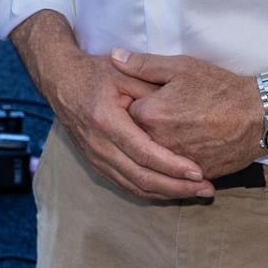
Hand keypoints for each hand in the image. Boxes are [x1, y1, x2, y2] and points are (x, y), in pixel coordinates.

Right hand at [46, 48, 214, 200]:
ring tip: (195, 193)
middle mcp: (98, 144)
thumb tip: (184, 112)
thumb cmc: (97, 74)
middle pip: (141, 177)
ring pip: (133, 186)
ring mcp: (94, 156)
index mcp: (106, 121)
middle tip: (206, 189)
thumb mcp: (126, 74)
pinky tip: (171, 190)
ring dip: (166, 193)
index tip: (199, 172)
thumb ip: (153, 90)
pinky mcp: (95, 163)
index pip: (144, 153)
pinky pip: (124, 185)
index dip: (173, 166)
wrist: (61, 80)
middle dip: (176, 187)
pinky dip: (150, 191)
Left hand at [111, 49, 265, 180]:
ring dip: (158, 149)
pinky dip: (177, 165)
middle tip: (165, 117)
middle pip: (137, 138)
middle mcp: (159, 142)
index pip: (125, 113)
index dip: (134, 104)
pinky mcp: (197, 174)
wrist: (260, 115)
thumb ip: (143, 64)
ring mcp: (178, 162)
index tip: (144, 99)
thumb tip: (114, 56)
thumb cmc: (219, 88)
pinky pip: (178, 173)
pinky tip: (186, 151)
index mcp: (150, 115)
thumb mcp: (180, 67)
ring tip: (175, 134)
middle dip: (143, 129)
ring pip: (157, 157)